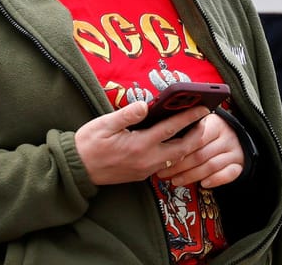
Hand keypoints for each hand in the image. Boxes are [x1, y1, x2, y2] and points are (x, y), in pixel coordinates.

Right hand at [74, 101, 211, 185]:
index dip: (189, 117)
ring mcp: (145, 170)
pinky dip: (176, 154)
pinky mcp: (141, 175)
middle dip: (197, 134)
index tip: (203, 108)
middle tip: (204, 119)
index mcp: (139, 145)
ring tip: (194, 130)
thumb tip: (145, 105)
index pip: (171, 128)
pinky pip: (166, 165)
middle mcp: (146, 160)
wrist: (77, 169)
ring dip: (188, 145)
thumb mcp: (104, 124)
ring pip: (176, 159)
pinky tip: (176, 143)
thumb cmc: (88, 144)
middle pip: (182, 148)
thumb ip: (127, 115)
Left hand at [158, 112, 245, 188]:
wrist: (235, 137)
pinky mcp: (239, 165)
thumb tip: (162, 136)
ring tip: (175, 180)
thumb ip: (185, 128)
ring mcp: (234, 152)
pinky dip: (215, 180)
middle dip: (179, 166)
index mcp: (215, 123)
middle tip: (163, 172)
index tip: (164, 157)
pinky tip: (203, 184)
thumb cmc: (209, 131)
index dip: (179, 150)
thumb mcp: (199, 123)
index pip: (197, 137)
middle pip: (201, 154)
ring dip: (191, 176)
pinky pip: (228, 175)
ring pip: (211, 166)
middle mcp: (227, 137)